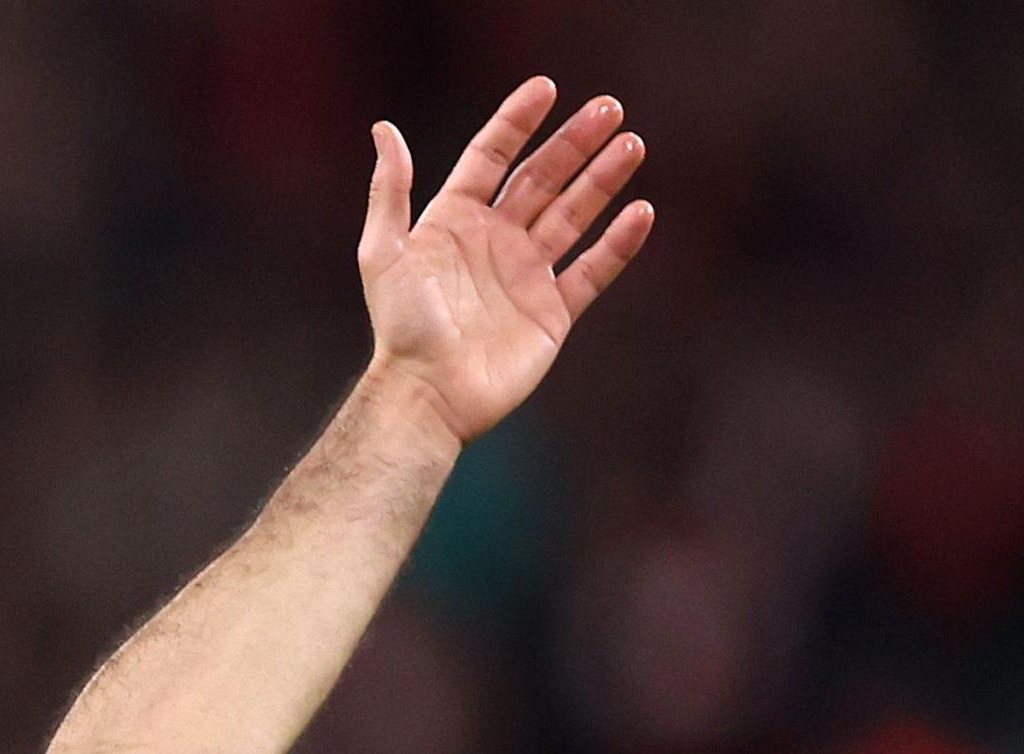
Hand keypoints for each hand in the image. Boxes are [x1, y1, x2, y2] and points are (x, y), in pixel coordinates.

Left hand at [357, 77, 652, 445]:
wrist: (428, 393)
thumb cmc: (401, 325)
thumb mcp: (384, 251)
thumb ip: (389, 190)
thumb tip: (384, 129)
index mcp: (454, 221)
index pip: (491, 158)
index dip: (516, 123)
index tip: (547, 89)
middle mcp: (493, 242)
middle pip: (541, 179)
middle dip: (574, 144)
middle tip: (610, 108)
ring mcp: (526, 275)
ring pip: (573, 215)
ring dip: (603, 180)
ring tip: (632, 144)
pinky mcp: (552, 312)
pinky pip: (592, 271)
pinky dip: (617, 244)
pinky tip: (640, 211)